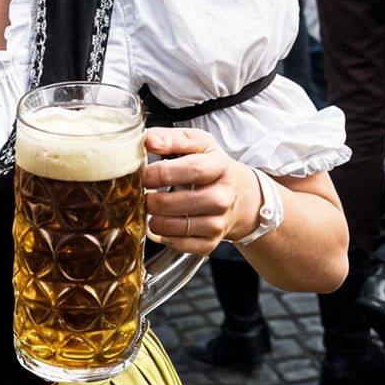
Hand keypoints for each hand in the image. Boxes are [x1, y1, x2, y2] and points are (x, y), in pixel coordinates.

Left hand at [142, 129, 261, 253]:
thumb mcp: (199, 144)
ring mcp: (220, 222)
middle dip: (156, 201)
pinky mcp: (212, 241)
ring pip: (183, 227)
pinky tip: (160, 226)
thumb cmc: (212, 167)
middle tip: (143, 196)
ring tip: (150, 210)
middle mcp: (223, 196)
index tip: (145, 174)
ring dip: (158, 221)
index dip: (163, 173)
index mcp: (219, 166)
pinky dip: (166, 238)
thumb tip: (149, 140)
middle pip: (185, 202)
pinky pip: (184, 245)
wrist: (240, 196)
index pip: (193, 169)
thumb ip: (172, 138)